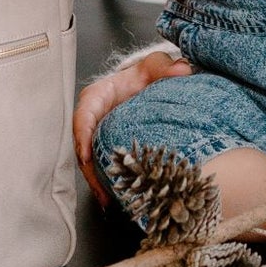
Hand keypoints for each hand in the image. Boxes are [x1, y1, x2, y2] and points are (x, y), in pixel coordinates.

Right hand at [73, 50, 189, 203]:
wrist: (147, 83)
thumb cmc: (145, 75)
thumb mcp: (155, 66)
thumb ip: (166, 66)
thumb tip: (182, 69)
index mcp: (97, 96)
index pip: (84, 115)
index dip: (83, 135)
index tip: (87, 155)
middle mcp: (92, 116)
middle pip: (83, 145)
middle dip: (90, 169)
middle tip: (102, 190)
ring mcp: (97, 134)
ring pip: (89, 160)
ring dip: (96, 181)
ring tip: (107, 201)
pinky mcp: (105, 147)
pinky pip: (100, 166)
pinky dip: (104, 182)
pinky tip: (112, 199)